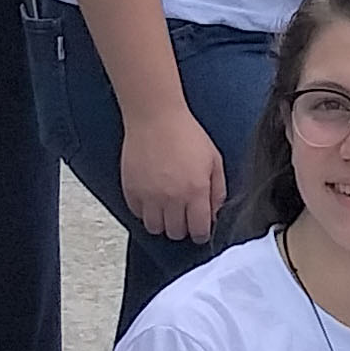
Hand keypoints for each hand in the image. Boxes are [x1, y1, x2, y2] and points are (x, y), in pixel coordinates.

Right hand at [120, 99, 228, 244]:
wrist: (155, 117)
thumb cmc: (185, 133)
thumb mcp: (214, 159)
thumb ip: (218, 190)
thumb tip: (215, 214)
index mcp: (196, 191)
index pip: (199, 230)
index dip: (202, 233)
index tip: (200, 230)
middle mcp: (171, 198)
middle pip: (176, 233)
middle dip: (183, 228)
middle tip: (184, 216)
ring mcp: (149, 196)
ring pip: (155, 228)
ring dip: (162, 223)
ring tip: (167, 209)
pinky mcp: (131, 190)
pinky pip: (137, 214)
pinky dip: (145, 211)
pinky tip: (152, 198)